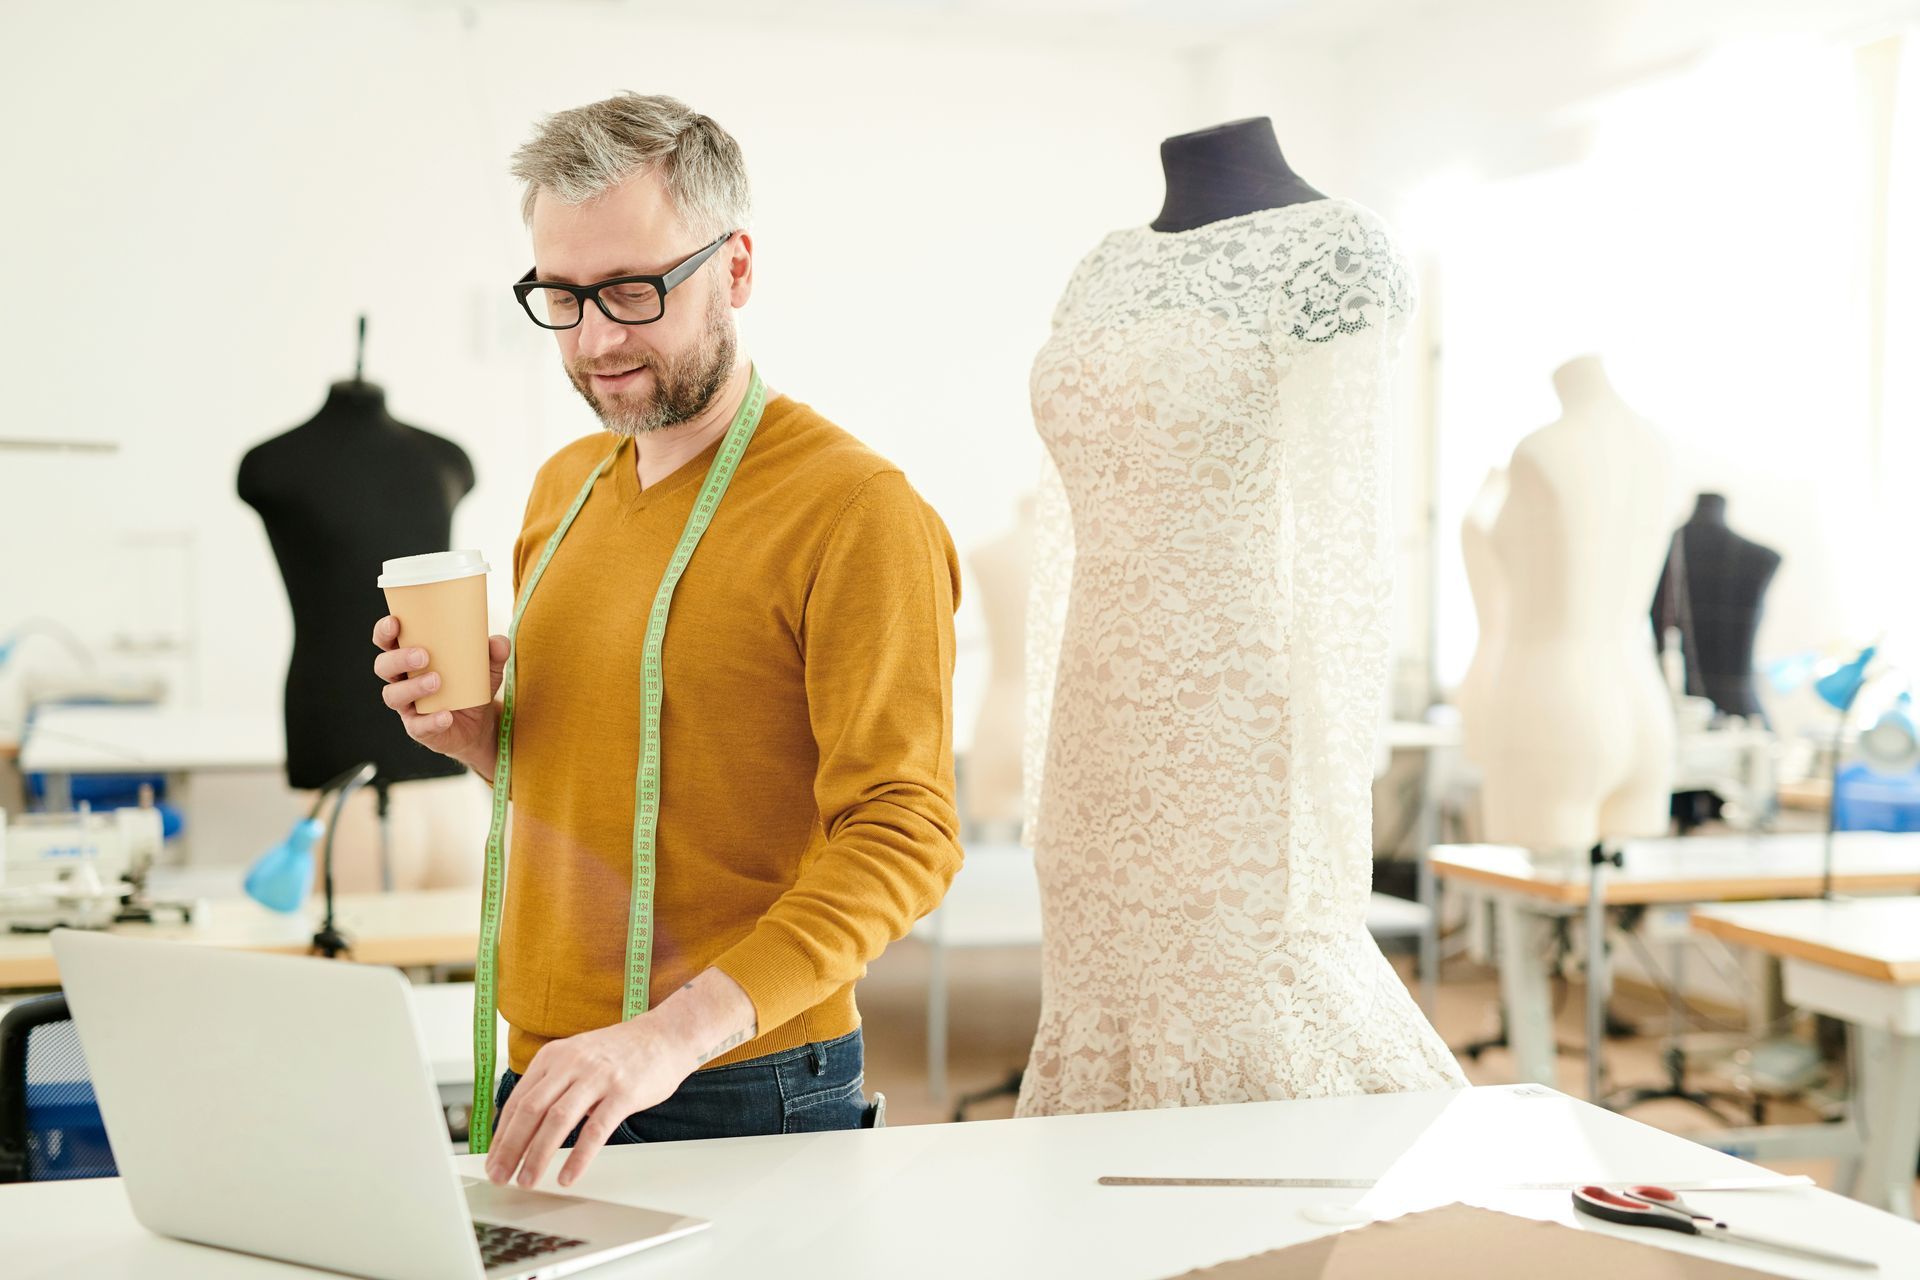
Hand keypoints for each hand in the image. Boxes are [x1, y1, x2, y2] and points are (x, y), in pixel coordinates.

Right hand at [371, 616, 507, 777]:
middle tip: (423, 656)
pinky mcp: (418, 728)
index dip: (384, 631)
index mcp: (410, 657)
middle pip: (383, 666)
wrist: (479, 723)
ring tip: (437, 681)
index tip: (395, 622)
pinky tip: (446, 716)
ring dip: (412, 687)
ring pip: (393, 695)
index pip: (387, 641)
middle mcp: (402, 679)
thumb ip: (494, 652)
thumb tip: (500, 643)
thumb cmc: (472, 684)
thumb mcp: (487, 666)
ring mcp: (407, 705)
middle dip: (398, 658)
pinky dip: (431, 721)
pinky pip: (418, 726)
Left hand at [484, 1016, 693, 1189]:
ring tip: (527, 1180)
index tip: (494, 1160)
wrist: (665, 1035)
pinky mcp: (623, 1092)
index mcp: (554, 1056)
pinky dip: (579, 1156)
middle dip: (511, 1148)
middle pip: (530, 1110)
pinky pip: (595, 1130)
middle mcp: (571, 1064)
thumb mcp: (577, 1058)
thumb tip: (524, 1127)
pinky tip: (568, 1175)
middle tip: (500, 1175)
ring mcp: (597, 1077)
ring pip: (557, 1121)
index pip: (517, 1100)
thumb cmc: (620, 1053)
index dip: (502, 1135)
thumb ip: (552, 1085)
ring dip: (538, 1155)